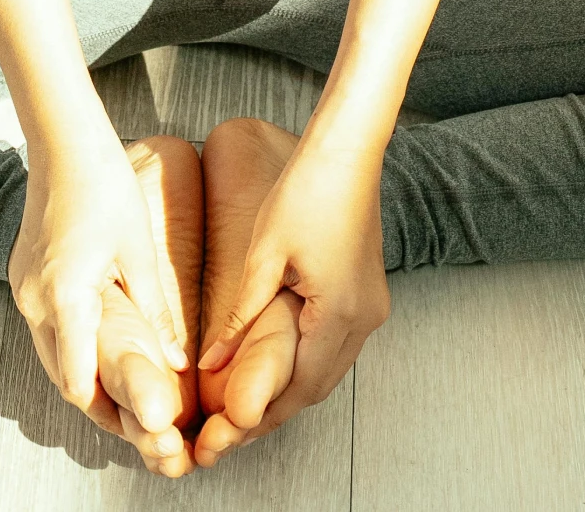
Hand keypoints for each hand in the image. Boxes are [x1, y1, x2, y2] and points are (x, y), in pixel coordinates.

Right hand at [8, 126, 188, 435]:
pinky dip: (69, 346)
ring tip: (124, 390)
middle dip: (96, 400)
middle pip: (61, 375)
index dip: (106, 410)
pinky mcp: (23, 278)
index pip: (77, 380)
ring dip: (81, 374)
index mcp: (65, 297)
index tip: (137, 426)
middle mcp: (34, 301)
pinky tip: (100, 347)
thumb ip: (156, 309)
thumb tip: (177, 360)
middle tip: (137, 419)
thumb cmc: (105, 186)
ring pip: (50, 355)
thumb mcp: (138, 249)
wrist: (64, 144)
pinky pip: (44, 329)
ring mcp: (23, 290)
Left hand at [196, 134, 389, 443]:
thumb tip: (212, 364)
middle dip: (274, 410)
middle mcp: (364, 317)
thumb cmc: (307, 189)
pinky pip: (339, 343)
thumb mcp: (264, 253)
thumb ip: (240, 315)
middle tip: (229, 431)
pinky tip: (279, 363)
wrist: (350, 147)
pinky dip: (309, 361)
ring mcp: (372, 304)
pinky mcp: (369, 289)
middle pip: (317, 387)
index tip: (224, 437)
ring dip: (292, 388)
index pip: (297, 390)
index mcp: (339, 314)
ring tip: (247, 404)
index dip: (260, 417)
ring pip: (329, 368)